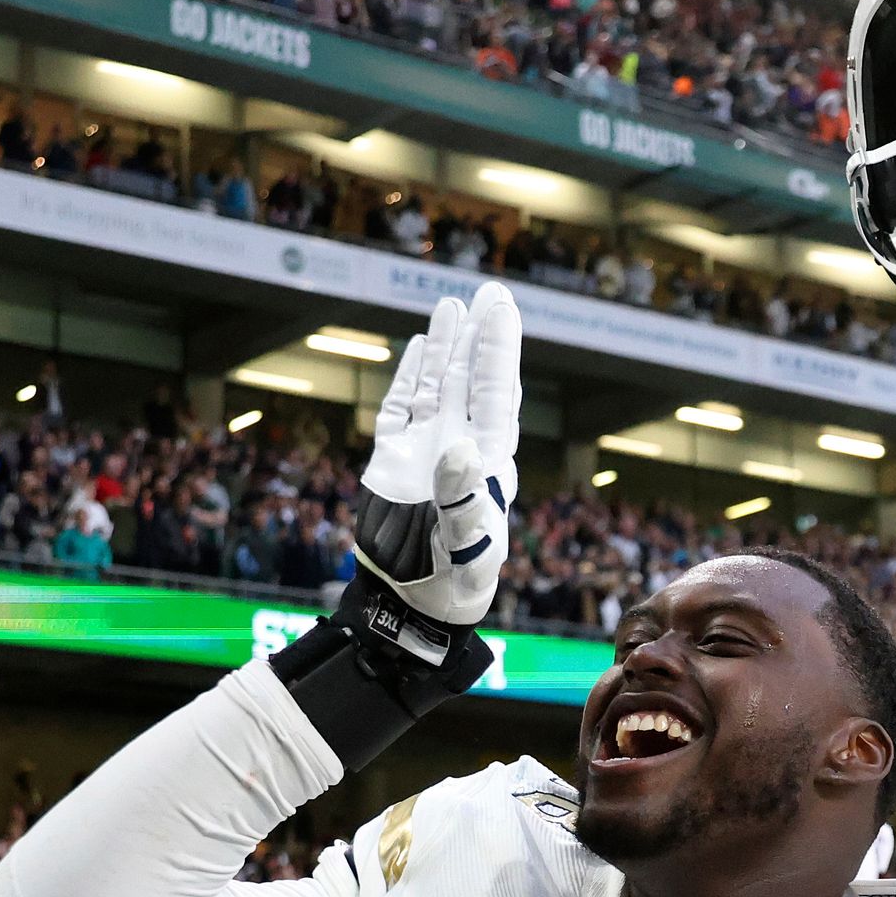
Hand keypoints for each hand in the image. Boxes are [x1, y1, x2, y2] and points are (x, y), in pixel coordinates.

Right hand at [352, 281, 521, 628]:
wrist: (415, 606)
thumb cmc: (455, 583)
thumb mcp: (467, 547)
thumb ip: (463, 500)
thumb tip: (460, 447)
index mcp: (489, 462)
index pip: (497, 391)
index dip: (499, 348)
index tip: (502, 307)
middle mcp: (461, 448)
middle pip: (472, 379)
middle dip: (479, 336)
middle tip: (488, 291)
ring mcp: (425, 451)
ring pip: (438, 386)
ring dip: (444, 348)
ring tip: (450, 307)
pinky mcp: (394, 462)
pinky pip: (402, 408)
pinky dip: (409, 378)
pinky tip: (416, 350)